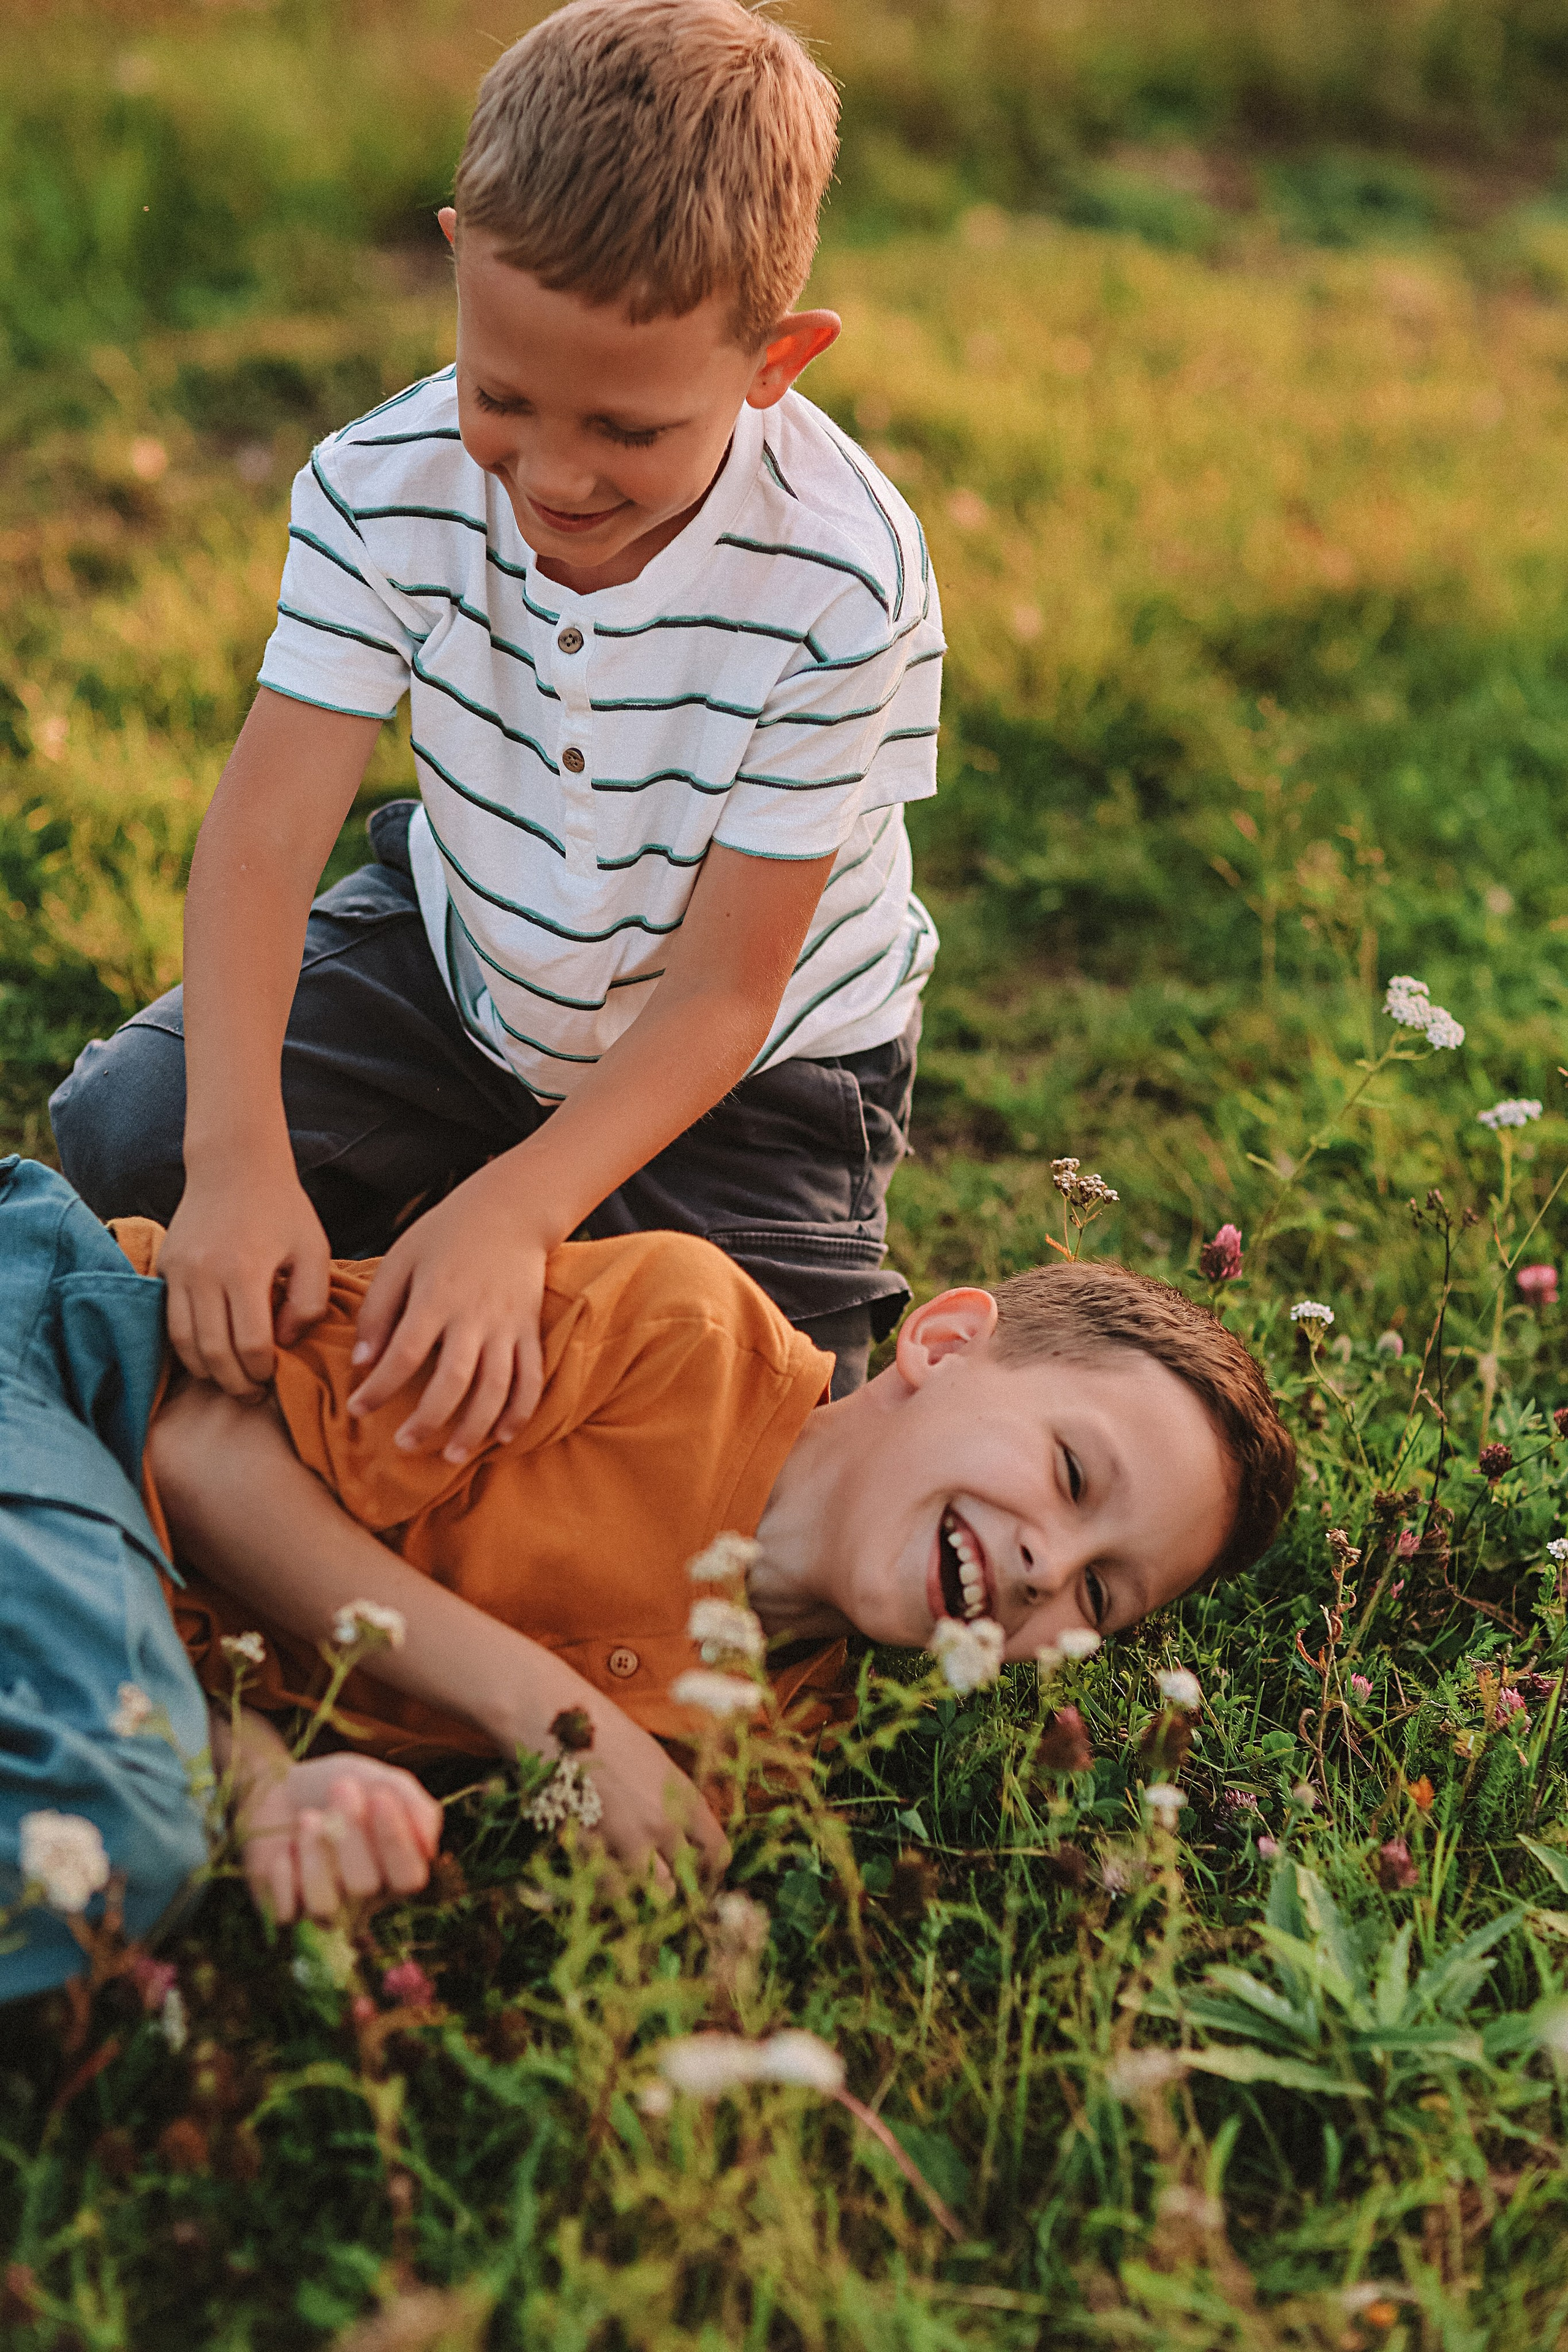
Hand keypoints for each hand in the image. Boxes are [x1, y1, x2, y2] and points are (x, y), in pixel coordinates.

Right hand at [161, 1156, 331, 1396]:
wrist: (234, 1166)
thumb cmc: (283, 1209)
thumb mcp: (315, 1250)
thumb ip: (309, 1302)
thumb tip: (284, 1343)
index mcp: (246, 1270)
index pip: (250, 1345)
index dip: (263, 1371)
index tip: (274, 1376)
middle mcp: (204, 1274)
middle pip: (213, 1353)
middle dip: (234, 1383)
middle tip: (252, 1394)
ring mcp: (178, 1271)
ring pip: (183, 1343)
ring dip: (206, 1372)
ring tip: (229, 1381)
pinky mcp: (163, 1267)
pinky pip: (167, 1322)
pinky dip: (185, 1347)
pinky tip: (207, 1355)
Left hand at [239, 1753, 443, 1924]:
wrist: (278, 1785)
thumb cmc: (337, 1784)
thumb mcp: (382, 1781)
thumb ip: (417, 1808)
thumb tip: (430, 1847)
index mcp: (396, 1871)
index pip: (409, 1879)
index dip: (395, 1842)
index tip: (380, 1797)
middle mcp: (366, 1899)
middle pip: (365, 1887)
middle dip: (351, 1834)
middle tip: (340, 1788)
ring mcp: (326, 1908)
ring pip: (325, 1906)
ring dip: (315, 1855)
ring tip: (307, 1817)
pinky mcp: (288, 1911)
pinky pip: (287, 1911)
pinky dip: (284, 1873)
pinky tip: (286, 1847)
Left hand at [347, 1161, 550, 1460]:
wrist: (511, 1208)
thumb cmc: (446, 1232)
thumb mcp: (400, 1258)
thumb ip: (378, 1310)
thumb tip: (362, 1362)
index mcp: (436, 1296)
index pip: (405, 1354)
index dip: (379, 1387)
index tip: (357, 1408)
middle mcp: (475, 1316)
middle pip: (453, 1381)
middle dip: (427, 1419)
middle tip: (403, 1445)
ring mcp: (507, 1325)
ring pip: (496, 1388)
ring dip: (473, 1427)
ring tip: (449, 1456)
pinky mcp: (530, 1329)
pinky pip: (531, 1378)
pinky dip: (520, 1411)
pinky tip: (501, 1437)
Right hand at [584, 1704, 730, 1885]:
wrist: (557, 1723)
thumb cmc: (606, 1732)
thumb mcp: (656, 1761)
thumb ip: (674, 1799)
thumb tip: (685, 1830)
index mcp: (684, 1798)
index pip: (717, 1852)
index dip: (711, 1866)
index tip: (703, 1870)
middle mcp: (662, 1825)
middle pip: (686, 1879)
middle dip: (678, 1880)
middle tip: (665, 1874)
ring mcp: (626, 1842)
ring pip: (653, 1892)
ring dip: (647, 1888)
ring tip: (636, 1874)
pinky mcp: (592, 1851)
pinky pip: (613, 1891)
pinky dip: (613, 1888)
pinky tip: (607, 1872)